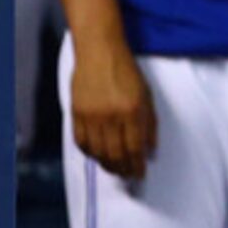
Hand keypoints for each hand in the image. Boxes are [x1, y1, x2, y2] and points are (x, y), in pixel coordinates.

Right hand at [70, 39, 156, 180]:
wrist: (99, 52)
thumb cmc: (127, 72)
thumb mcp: (147, 95)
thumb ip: (150, 123)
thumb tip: (150, 149)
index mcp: (132, 110)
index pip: (134, 147)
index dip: (137, 165)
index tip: (140, 174)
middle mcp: (111, 116)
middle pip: (115, 154)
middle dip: (123, 169)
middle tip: (127, 176)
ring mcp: (91, 116)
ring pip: (97, 151)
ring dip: (106, 164)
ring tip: (114, 169)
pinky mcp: (76, 113)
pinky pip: (81, 142)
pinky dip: (89, 153)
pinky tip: (97, 156)